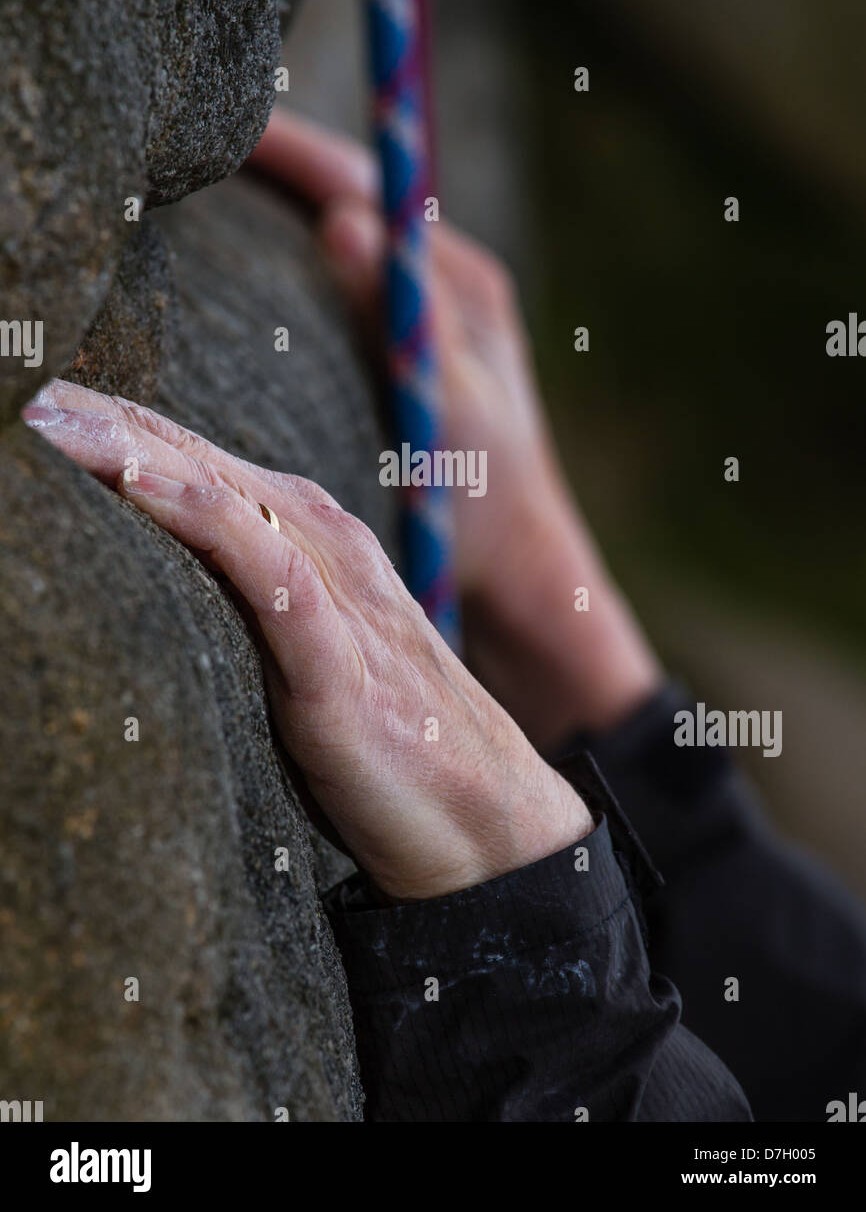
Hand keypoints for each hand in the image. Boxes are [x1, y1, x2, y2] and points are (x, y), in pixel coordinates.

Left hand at [24, 381, 592, 900]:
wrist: (493, 825)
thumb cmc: (395, 744)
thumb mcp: (308, 658)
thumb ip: (251, 606)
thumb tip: (166, 586)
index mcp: (313, 541)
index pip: (198, 464)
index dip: (117, 430)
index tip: (40, 404)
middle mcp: (326, 547)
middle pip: (199, 461)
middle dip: (106, 420)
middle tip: (25, 387)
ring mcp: (339, 599)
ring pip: (226, 496)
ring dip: (134, 450)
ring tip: (53, 416)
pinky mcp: (342, 665)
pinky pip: (268, 571)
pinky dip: (204, 517)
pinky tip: (140, 484)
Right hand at [249, 113, 662, 746]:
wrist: (513, 570)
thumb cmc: (484, 504)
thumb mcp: (447, 409)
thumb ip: (403, 317)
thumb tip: (349, 217)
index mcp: (461, 284)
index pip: (366, 183)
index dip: (292, 151)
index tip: (221, 123)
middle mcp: (450, 285)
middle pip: (353, 196)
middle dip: (281, 165)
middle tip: (194, 141)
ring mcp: (431, 316)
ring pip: (347, 235)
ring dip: (287, 205)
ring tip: (207, 185)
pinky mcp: (411, 352)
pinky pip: (346, 282)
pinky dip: (297, 259)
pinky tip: (251, 272)